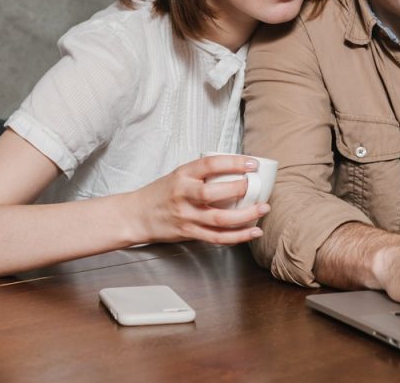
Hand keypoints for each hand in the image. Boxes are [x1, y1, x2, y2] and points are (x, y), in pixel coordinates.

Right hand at [129, 155, 269, 245]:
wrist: (136, 215)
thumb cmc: (161, 193)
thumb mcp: (178, 175)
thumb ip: (202, 174)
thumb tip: (236, 169)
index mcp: (183, 174)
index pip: (210, 164)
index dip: (234, 162)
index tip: (252, 163)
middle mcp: (184, 194)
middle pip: (214, 193)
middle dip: (240, 190)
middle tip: (258, 187)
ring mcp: (186, 216)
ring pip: (219, 219)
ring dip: (245, 215)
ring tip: (263, 209)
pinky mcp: (189, 233)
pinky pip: (217, 237)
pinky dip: (237, 236)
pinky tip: (252, 232)